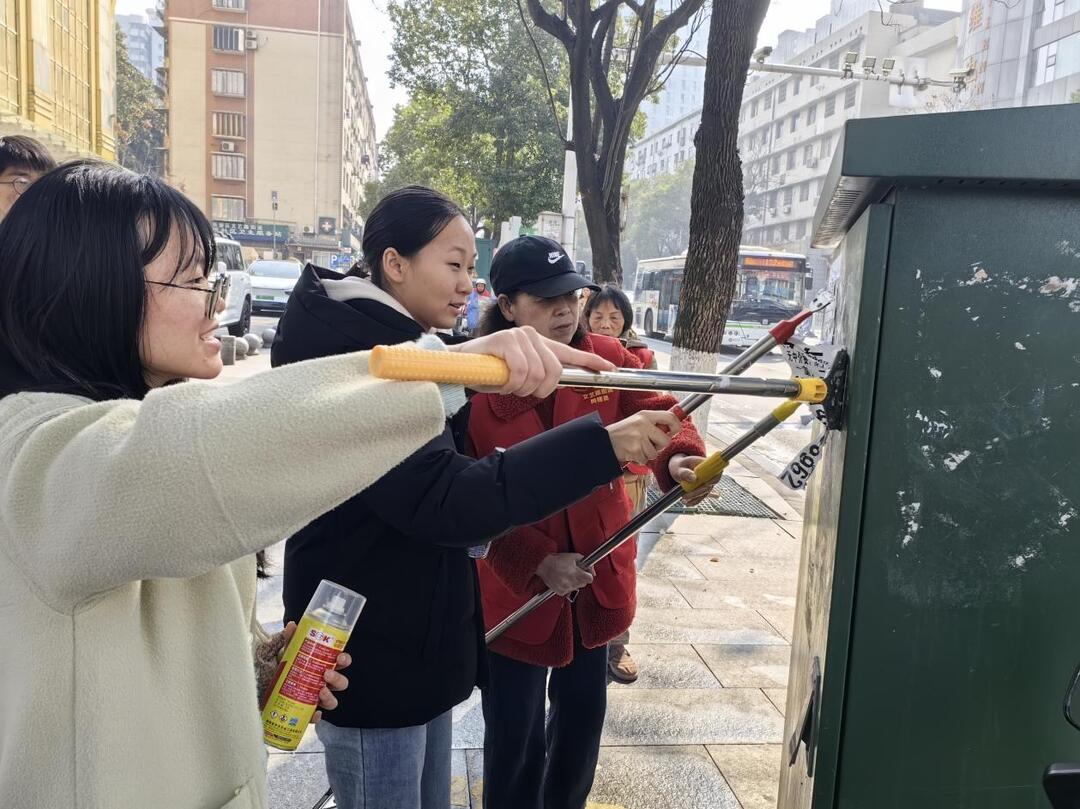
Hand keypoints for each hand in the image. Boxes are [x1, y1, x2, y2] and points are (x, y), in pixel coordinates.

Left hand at [275, 622, 350, 723]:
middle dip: (338, 678)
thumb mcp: (286, 652)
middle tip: (326, 673)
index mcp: (323, 666)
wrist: (265, 685)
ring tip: (320, 691)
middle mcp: (323, 683)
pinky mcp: (306, 712)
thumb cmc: (282, 667)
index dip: (345, 660)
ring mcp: (316, 699)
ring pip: (333, 701)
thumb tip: (292, 625)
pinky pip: (315, 717)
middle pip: (341, 683)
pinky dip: (316, 716)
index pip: (341, 663)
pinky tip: (313, 713)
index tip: (339, 657)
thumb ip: (291, 639)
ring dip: (330, 697)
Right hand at [447, 326, 614, 396]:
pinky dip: (510, 384)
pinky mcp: (505, 340)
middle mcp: (532, 336)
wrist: (460, 364)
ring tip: (507, 384)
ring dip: (520, 388)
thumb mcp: (519, 375)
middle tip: (522, 391)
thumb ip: (537, 376)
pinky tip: (501, 380)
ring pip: (536, 375)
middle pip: (553, 372)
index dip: (591, 361)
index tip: (609, 369)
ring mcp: (518, 336)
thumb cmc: (490, 371)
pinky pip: (520, 373)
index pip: (570, 353)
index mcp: (539, 344)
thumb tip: (551, 384)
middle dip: (539, 390)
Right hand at [537, 553, 594, 595]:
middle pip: (584, 584)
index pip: (590, 579)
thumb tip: (592, 571)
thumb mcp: (574, 556)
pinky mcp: (560, 592)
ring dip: (575, 582)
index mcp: (575, 573)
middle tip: (576, 572)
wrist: (544, 565)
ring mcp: (565, 588)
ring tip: (568, 575)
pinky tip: (563, 579)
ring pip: (577, 588)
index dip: (588, 575)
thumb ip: (586, 563)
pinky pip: (569, 591)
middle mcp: (570, 582)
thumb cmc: (558, 560)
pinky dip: (568, 586)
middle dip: (582, 578)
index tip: (585, 573)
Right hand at [605, 410, 681, 463]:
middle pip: (666, 440)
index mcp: (645, 415)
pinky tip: (631, 452)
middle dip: (659, 446)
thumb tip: (671, 429)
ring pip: (655, 453)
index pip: (670, 417)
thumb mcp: (637, 421)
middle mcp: (643, 424)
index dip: (676, 426)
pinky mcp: (635, 450)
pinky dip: (639, 459)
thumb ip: (653, 423)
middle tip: (649, 444)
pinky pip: (645, 460)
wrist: (603, 441)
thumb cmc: (621, 432)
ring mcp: (639, 437)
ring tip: (636, 447)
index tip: (674, 431)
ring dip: (647, 454)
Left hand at [668, 454, 715, 505]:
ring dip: (696, 497)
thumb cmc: (680, 466)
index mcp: (706, 464)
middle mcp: (709, 474)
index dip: (713, 479)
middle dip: (699, 491)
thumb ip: (685, 472)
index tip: (706, 484)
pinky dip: (695, 500)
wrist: (679, 469)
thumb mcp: (679, 468)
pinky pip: (702, 496)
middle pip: (710, 484)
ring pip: (706, 492)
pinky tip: (688, 503)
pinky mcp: (704, 489)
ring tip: (684, 499)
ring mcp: (707, 482)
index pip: (716, 471)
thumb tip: (693, 478)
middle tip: (686, 495)